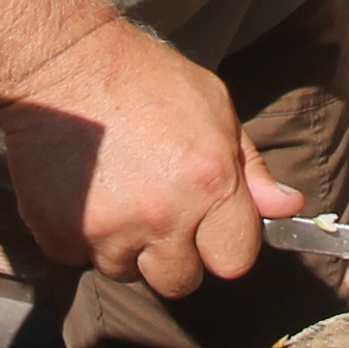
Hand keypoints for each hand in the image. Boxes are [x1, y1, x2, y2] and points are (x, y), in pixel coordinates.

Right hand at [0, 17, 300, 298]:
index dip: (225, 245)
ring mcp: (109, 231)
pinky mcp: (62, 236)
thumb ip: (252, 168)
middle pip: (181, 282)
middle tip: (162, 212)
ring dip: (128, 248)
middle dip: (176, 256)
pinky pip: (83, 258)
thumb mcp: (214, 107)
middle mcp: (163, 216)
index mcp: (210, 184)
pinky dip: (86, 236)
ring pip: (128, 272)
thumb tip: (288, 207)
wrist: (60, 65)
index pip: (235, 261)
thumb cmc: (143, 79)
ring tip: (120, 194)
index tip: (212, 227)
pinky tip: (87, 192)